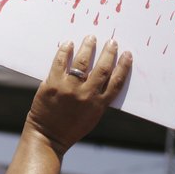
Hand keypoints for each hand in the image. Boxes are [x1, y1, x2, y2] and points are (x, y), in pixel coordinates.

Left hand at [24, 36, 132, 157]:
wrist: (47, 135)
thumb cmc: (70, 127)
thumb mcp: (92, 116)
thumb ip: (98, 99)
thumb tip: (104, 76)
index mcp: (99, 104)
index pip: (116, 82)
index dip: (123, 66)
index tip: (127, 54)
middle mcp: (86, 95)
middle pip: (102, 69)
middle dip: (108, 53)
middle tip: (111, 42)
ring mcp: (69, 89)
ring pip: (82, 63)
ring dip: (88, 48)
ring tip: (91, 38)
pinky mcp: (53, 84)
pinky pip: (60, 63)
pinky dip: (65, 51)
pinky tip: (69, 44)